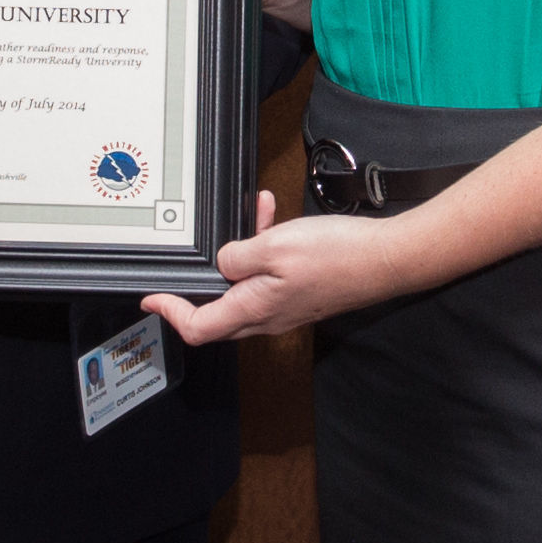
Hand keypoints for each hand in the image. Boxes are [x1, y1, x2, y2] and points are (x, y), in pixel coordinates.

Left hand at [141, 185, 423, 346]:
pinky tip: (272, 218)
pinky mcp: (302, 294)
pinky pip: (269, 276)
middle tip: (189, 263)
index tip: (153, 299)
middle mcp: (268, 316)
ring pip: (244, 286)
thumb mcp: (274, 247)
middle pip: (216, 312)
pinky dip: (263, 249)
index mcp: (254, 309)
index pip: (198, 327)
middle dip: (200, 282)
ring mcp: (286, 307)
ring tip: (252, 216)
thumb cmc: (339, 257)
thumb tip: (221, 264)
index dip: (170, 314)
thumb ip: (237, 256)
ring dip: (238, 253)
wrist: (388, 260)